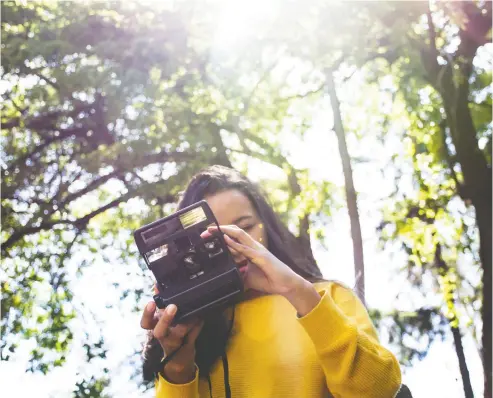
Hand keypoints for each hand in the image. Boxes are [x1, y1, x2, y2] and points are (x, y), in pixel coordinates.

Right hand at [140, 301, 202, 383]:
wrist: (179, 355)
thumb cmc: (169, 330)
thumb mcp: (162, 317)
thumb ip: (160, 301)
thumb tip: (158, 284)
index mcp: (155, 327)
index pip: (145, 323)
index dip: (147, 314)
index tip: (151, 302)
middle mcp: (163, 336)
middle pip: (159, 331)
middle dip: (166, 319)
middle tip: (173, 307)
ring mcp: (174, 341)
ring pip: (180, 332)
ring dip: (188, 320)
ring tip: (194, 311)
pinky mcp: (187, 344)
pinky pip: (194, 333)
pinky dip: (198, 324)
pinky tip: (201, 317)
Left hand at [207, 225, 321, 315]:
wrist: (285, 285)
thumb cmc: (269, 279)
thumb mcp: (248, 278)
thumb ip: (238, 274)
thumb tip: (226, 279)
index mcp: (250, 250)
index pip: (233, 238)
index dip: (221, 235)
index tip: (208, 236)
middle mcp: (253, 246)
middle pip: (234, 232)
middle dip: (219, 230)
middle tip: (205, 231)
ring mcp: (257, 250)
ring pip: (239, 235)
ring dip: (224, 232)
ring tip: (212, 230)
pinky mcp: (261, 256)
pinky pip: (245, 249)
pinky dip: (235, 244)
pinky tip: (226, 241)